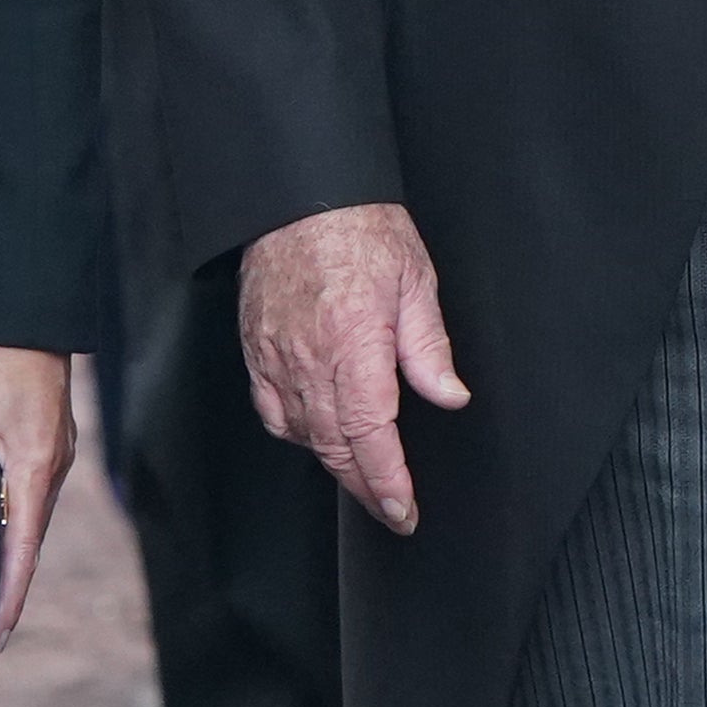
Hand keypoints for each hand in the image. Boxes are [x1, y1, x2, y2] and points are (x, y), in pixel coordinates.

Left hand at [0, 342, 78, 649]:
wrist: (27, 307)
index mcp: (33, 467)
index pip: (23, 550)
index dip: (10, 597)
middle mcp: (53, 466)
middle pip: (31, 540)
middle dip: (8, 583)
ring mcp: (56, 451)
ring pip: (30, 515)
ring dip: (9, 548)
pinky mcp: (48, 437)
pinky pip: (29, 491)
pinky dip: (11, 517)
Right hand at [237, 203, 467, 535]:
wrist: (299, 195)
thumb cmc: (360, 227)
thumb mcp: (415, 279)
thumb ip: (429, 345)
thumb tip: (450, 396)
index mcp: (353, 341)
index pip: (370, 434)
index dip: (387, 482)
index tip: (403, 511)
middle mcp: (309, 358)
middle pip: (335, 446)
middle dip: (367, 488)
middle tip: (393, 510)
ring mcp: (276, 357)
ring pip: (303, 435)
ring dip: (336, 464)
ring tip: (367, 478)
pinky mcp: (255, 351)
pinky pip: (272, 412)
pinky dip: (297, 434)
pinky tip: (318, 437)